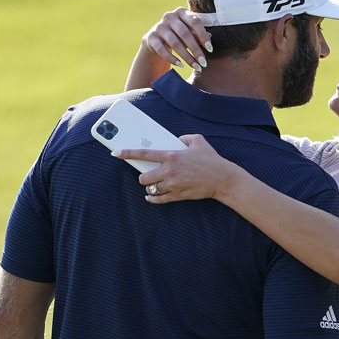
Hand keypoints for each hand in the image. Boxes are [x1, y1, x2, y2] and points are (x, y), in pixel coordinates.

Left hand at [113, 135, 237, 202]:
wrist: (222, 179)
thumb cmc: (210, 160)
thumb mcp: (198, 141)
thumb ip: (183, 138)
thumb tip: (175, 140)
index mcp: (172, 155)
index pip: (144, 153)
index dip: (128, 153)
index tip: (116, 153)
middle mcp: (169, 170)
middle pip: (144, 177)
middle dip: (144, 177)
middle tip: (148, 176)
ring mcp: (173, 185)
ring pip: (151, 189)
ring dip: (150, 187)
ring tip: (155, 185)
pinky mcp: (178, 195)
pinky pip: (159, 200)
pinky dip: (152, 199)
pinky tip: (150, 197)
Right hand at [143, 7, 211, 72]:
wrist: (156, 38)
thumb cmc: (178, 33)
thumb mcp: (188, 29)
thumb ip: (198, 29)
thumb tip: (211, 30)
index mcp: (181, 12)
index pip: (195, 21)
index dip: (203, 35)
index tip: (210, 49)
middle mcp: (169, 17)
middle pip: (185, 34)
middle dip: (196, 50)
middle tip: (204, 63)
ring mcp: (159, 27)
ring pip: (175, 43)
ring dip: (187, 57)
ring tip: (196, 67)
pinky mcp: (151, 37)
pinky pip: (162, 50)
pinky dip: (172, 59)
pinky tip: (181, 65)